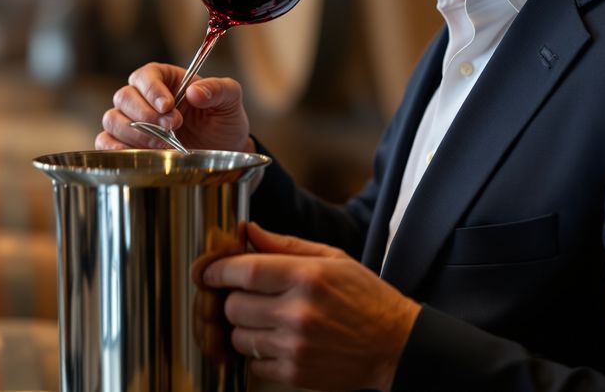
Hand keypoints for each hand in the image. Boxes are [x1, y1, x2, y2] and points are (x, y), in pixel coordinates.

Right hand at [96, 62, 250, 151]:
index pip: (145, 75)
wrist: (223, 153)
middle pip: (124, 96)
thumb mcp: (230, 101)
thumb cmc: (223, 122)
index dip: (152, 89)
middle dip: (146, 114)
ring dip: (135, 132)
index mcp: (166, 80)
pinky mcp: (127, 144)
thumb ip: (218, 90)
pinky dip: (116, 148)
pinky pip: (106, 142)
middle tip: (172, 127)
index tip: (168, 106)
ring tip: (163, 143)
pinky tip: (139, 154)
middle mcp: (144, 98)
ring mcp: (132, 121)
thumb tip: (195, 91)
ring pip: (113, 119)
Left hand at [202, 222, 420, 391]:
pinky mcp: (295, 373)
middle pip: (233, 306)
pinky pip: (253, 363)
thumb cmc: (365, 297)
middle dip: (232, 299)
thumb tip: (246, 231)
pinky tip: (278, 341)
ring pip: (238, 336)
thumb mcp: (331, 258)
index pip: (244, 271)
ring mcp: (295, 346)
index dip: (218, 270)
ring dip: (244, 327)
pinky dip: (258, 353)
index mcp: (306, 277)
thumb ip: (284, 245)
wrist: (395, 344)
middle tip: (247, 296)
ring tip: (266, 319)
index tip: (209, 271)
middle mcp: (298, 312)